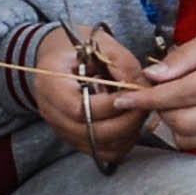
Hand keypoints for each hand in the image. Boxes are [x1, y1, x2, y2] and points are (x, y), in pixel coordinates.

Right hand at [36, 24, 151, 170]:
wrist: (55, 56)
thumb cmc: (75, 46)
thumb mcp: (99, 42)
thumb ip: (121, 63)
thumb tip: (142, 87)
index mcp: (51, 82)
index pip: (78, 108)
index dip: (110, 107)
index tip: (135, 94)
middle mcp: (50, 110)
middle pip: (88, 132)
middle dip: (124, 123)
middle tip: (145, 106)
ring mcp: (60, 127)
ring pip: (97, 147)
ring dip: (124, 135)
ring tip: (138, 113)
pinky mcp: (72, 137)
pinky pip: (99, 152)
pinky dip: (119, 144)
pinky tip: (129, 125)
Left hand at [133, 21, 195, 151]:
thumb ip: (185, 57)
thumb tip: (152, 76)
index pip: (184, 94)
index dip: (149, 98)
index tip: (124, 97)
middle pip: (184, 122)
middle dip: (159, 110)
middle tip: (155, 92)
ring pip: (191, 139)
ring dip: (171, 124)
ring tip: (174, 101)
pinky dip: (189, 131)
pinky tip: (191, 111)